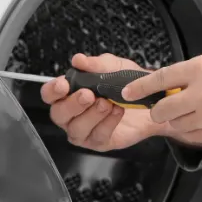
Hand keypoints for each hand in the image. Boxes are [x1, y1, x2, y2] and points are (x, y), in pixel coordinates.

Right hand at [41, 52, 189, 151]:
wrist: (151, 99)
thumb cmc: (127, 84)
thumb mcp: (114, 67)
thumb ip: (96, 64)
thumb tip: (79, 60)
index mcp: (71, 93)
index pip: (50, 94)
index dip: (52, 91)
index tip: (63, 85)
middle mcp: (73, 114)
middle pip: (58, 114)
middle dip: (72, 104)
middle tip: (88, 95)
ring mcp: (84, 130)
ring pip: (76, 129)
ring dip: (91, 115)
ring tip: (107, 103)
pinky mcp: (100, 141)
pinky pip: (97, 136)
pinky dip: (107, 123)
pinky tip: (117, 111)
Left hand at [121, 50, 201, 144]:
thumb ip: (195, 74)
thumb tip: (174, 84)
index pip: (161, 80)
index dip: (140, 88)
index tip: (128, 93)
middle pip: (163, 109)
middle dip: (159, 110)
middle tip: (163, 107)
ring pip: (178, 126)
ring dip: (179, 121)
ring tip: (193, 112)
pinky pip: (197, 136)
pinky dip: (196, 130)